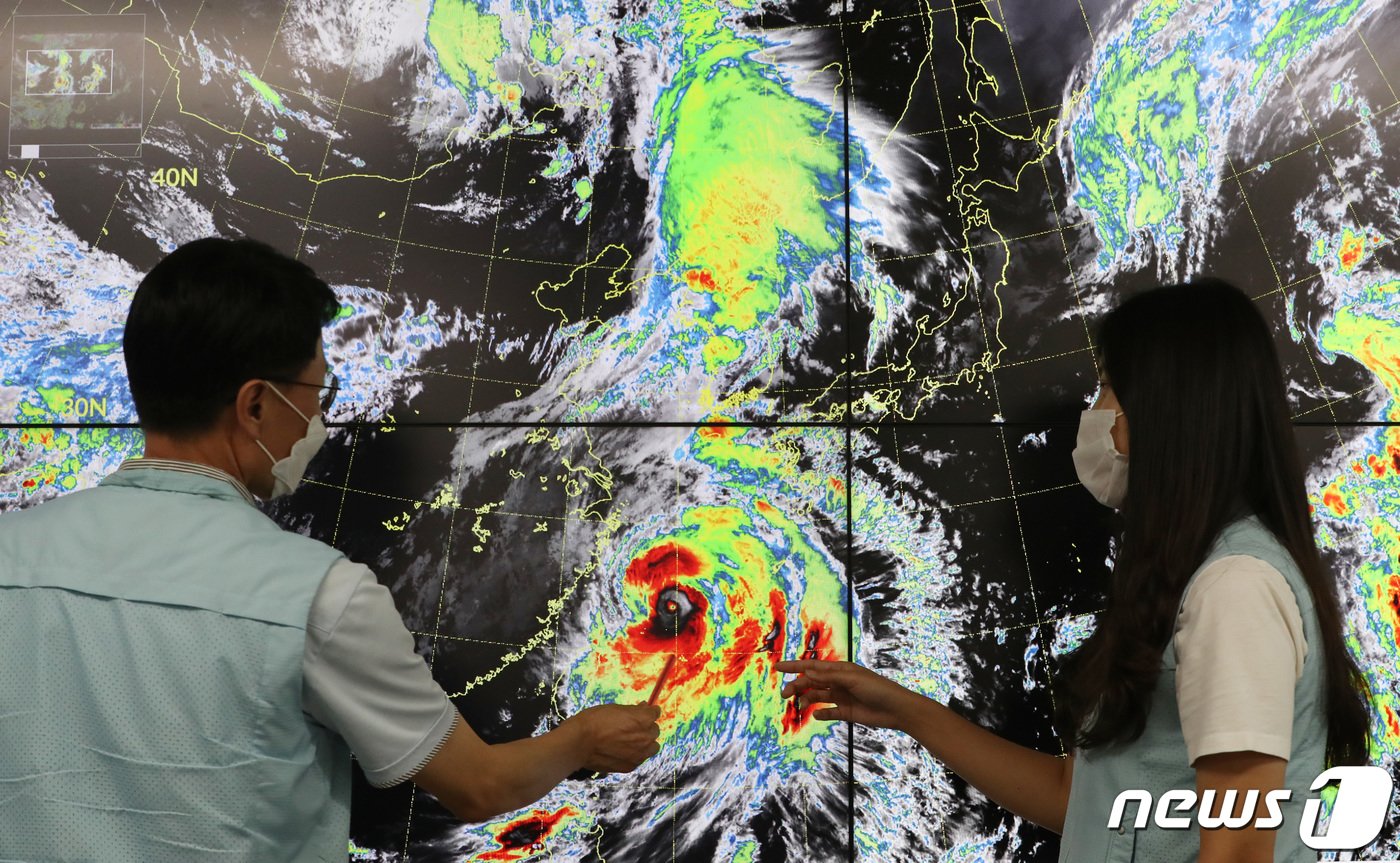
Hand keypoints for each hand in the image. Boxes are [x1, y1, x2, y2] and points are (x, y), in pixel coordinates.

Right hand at [567, 703, 661, 773]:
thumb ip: (633, 711)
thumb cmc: (595, 721)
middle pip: (654, 731)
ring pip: (651, 748)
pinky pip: (639, 759)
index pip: (655, 713)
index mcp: (644, 719)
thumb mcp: (616, 708)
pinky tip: (622, 751)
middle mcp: (646, 737)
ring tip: (630, 741)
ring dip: (645, 743)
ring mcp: (640, 754)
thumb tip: (642, 709)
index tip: (643, 712)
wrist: (580, 742)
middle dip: (646, 728)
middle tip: (633, 727)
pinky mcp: (631, 766)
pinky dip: (634, 755)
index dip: (648, 712)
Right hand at [775, 659, 921, 729]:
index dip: (794, 666)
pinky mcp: (846, 712)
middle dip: (797, 686)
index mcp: (839, 669)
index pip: (812, 666)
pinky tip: (816, 715)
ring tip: (799, 706)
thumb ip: (830, 676)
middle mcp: (838, 682)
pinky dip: (821, 714)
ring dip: (806, 700)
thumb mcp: (852, 679)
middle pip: (812, 682)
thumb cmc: (877, 688)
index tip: (778, 667)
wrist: (897, 709)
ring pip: (817, 697)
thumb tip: (807, 671)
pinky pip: (829, 713)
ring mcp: (841, 697)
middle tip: (785, 694)